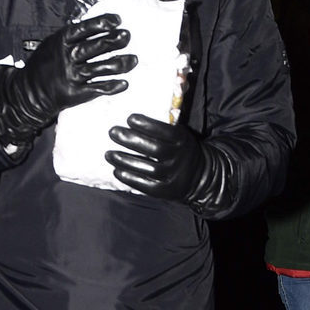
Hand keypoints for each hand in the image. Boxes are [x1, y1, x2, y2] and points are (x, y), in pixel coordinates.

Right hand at [0, 14, 135, 142]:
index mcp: (61, 41)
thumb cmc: (43, 65)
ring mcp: (72, 76)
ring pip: (100, 68)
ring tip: (133, 59)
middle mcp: (67, 57)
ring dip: (119, 63)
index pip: (84, 29)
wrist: (28, 92)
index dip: (101, 23)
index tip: (117, 20)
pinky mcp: (76, 93)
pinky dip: (112, 86)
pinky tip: (124, 83)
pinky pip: (98, 89)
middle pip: (95, 47)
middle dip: (114, 41)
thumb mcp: (52, 43)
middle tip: (127, 36)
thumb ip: (71, 36)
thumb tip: (95, 26)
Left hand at [106, 114, 234, 213]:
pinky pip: (146, 185)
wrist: (200, 176)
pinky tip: (117, 171)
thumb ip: (164, 128)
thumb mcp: (180, 136)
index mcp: (183, 141)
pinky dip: (130, 178)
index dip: (147, 125)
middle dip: (131, 140)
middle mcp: (179, 158)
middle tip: (113, 132)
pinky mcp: (166, 191)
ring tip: (109, 154)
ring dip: (125, 160)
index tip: (130, 118)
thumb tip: (135, 117)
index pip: (165, 132)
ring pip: (147, 168)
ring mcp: (173, 176)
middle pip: (154, 149)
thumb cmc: (181, 150)